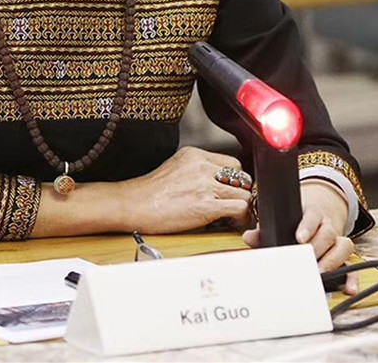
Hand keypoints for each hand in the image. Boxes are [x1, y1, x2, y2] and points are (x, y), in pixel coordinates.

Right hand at [119, 146, 251, 234]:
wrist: (133, 204)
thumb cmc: (149, 192)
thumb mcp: (175, 168)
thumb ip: (197, 170)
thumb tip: (215, 184)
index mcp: (194, 155)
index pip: (232, 163)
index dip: (235, 180)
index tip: (231, 191)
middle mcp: (202, 165)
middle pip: (241, 176)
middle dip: (241, 191)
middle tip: (233, 204)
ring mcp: (205, 184)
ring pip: (245, 192)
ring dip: (242, 206)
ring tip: (232, 216)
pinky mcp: (206, 204)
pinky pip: (240, 207)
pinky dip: (240, 217)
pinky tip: (229, 223)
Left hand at [242, 180, 355, 293]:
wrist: (319, 212)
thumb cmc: (296, 221)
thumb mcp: (283, 220)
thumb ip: (265, 230)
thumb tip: (248, 237)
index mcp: (312, 213)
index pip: (312, 216)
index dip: (307, 226)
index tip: (299, 237)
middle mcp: (328, 225)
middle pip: (329, 233)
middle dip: (319, 248)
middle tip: (308, 261)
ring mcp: (338, 241)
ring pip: (344, 246)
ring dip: (333, 261)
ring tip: (320, 273)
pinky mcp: (344, 257)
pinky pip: (352, 266)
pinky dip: (351, 277)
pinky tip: (347, 288)